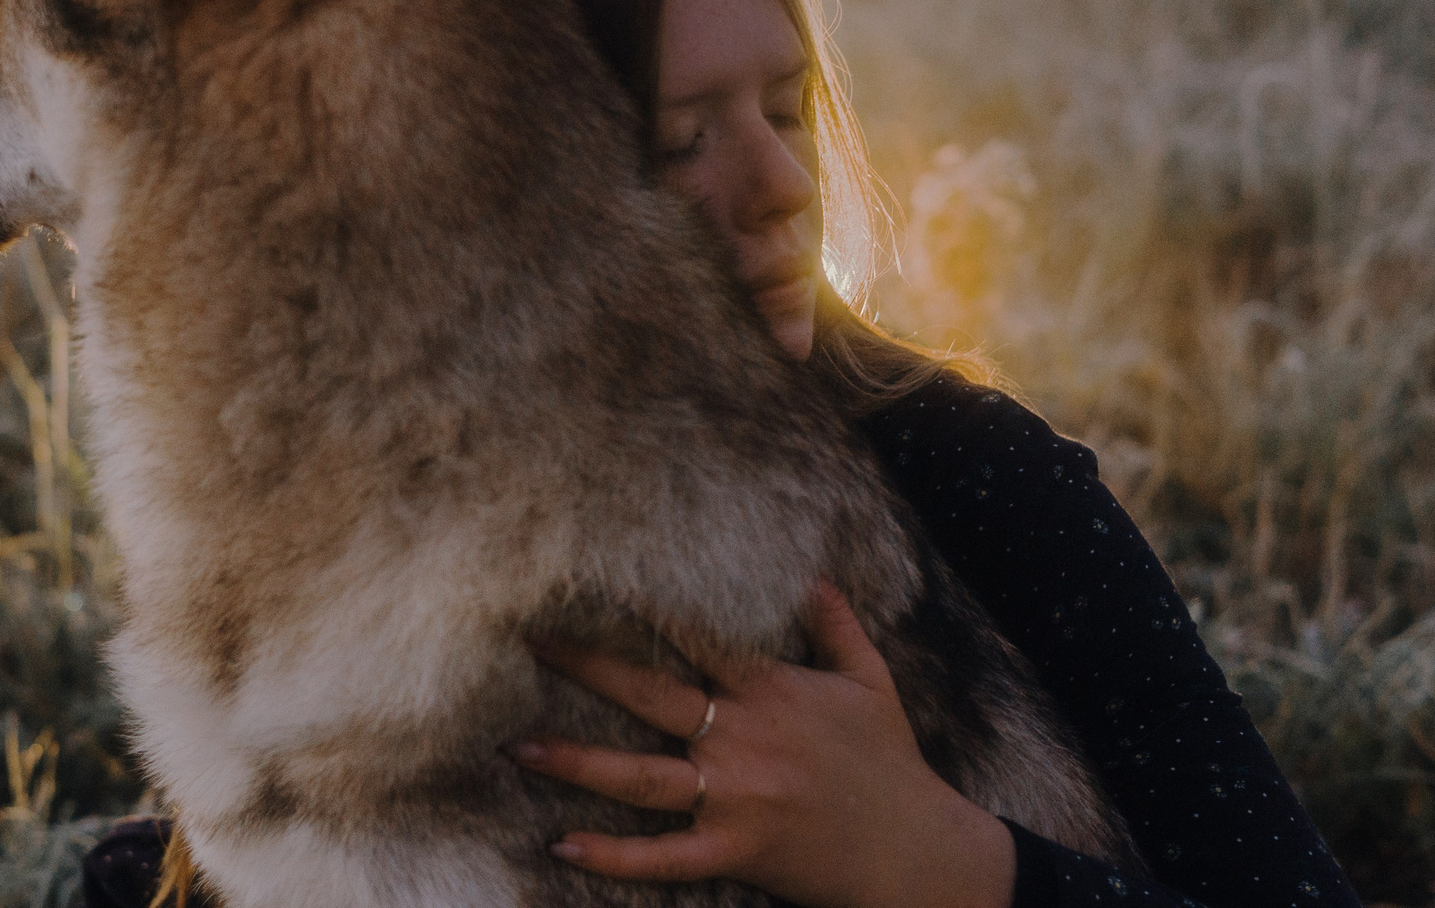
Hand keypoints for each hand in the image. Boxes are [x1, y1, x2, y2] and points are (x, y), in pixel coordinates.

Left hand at [511, 582, 1015, 907]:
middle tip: (529, 640)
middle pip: (649, 696)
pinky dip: (613, 856)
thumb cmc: (892, 764)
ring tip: (518, 748)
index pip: (697, 636)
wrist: (916, 851)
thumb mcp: (871, 683)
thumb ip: (838, 628)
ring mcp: (735, 800)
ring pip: (640, 779)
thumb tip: (815, 577)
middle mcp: (743, 740)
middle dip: (586, 665)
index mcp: (771, 691)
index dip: (645, 605)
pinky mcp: (735, 852)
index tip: (593, 576)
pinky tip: (563, 845)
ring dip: (576, 763)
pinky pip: (664, 858)